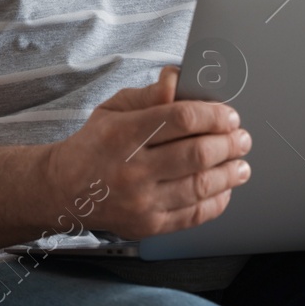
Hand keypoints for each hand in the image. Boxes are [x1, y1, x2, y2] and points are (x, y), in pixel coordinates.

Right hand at [42, 66, 251, 239]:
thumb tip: (177, 79)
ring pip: (200, 186)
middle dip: (229, 143)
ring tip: (241, 164)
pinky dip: (217, 201)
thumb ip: (149, 94)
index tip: (228, 115)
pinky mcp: (148, 226)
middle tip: (241, 137)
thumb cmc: (94, 144)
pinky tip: (225, 188)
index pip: (180, 119)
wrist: (64, 190)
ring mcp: (141, 202)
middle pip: (196, 153)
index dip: (213, 115)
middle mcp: (132, 169)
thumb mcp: (113, 108)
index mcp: (122, 134)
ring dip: (230, 173)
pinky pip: (194, 215)